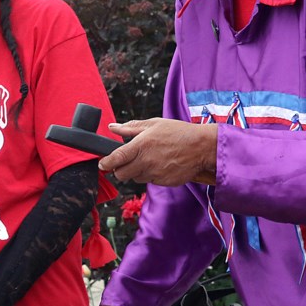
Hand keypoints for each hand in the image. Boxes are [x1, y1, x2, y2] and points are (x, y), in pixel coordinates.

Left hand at [99, 119, 216, 185]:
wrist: (202, 148)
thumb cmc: (179, 133)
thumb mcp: (154, 124)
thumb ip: (130, 127)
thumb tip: (112, 127)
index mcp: (141, 145)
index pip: (116, 158)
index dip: (106, 163)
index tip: (102, 164)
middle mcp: (146, 161)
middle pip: (121, 174)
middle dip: (119, 170)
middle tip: (124, 162)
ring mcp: (155, 173)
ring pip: (135, 178)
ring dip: (136, 172)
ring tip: (148, 160)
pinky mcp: (163, 182)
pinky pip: (149, 181)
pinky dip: (150, 175)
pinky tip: (159, 165)